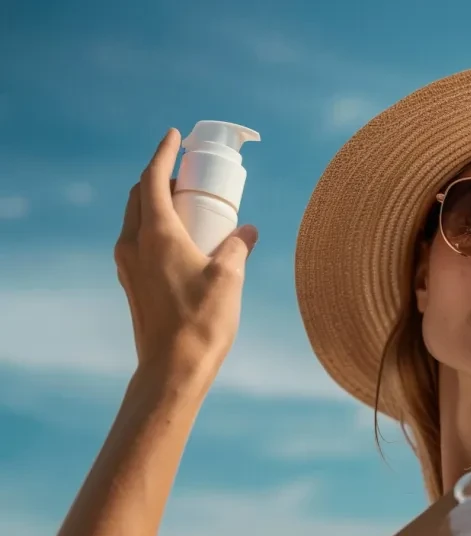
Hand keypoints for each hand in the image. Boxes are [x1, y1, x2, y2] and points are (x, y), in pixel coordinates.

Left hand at [115, 128, 258, 374]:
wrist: (173, 369)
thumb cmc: (201, 322)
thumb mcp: (229, 278)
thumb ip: (238, 246)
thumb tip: (247, 230)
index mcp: (155, 234)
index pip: (153, 179)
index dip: (164, 154)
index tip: (175, 137)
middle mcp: (133, 244)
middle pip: (141, 195)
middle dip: (162, 176)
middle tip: (190, 173)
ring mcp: (128, 265)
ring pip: (138, 218)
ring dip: (159, 202)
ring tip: (189, 205)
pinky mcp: (132, 283)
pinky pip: (140, 241)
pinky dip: (157, 227)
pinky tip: (184, 239)